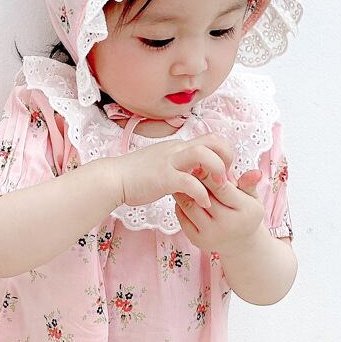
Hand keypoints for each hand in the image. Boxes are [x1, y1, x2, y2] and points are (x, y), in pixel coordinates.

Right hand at [111, 133, 233, 209]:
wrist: (113, 179)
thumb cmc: (135, 176)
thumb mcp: (161, 165)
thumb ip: (178, 166)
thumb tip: (191, 172)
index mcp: (178, 146)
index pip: (211, 139)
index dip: (224, 153)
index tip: (223, 172)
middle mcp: (176, 149)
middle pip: (213, 140)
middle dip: (227, 157)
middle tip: (226, 177)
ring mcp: (170, 162)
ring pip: (203, 154)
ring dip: (217, 170)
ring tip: (219, 187)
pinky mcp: (163, 177)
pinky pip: (189, 182)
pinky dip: (201, 193)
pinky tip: (203, 203)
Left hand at [173, 166, 264, 253]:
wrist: (240, 243)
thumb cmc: (245, 214)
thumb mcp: (253, 198)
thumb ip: (249, 184)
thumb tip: (255, 172)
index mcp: (245, 211)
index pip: (222, 188)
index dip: (209, 174)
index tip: (200, 163)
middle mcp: (227, 225)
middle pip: (203, 196)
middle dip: (194, 180)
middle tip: (187, 168)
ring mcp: (210, 235)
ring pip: (189, 205)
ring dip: (183, 191)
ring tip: (182, 179)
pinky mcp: (197, 240)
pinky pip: (182, 216)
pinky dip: (180, 203)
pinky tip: (182, 195)